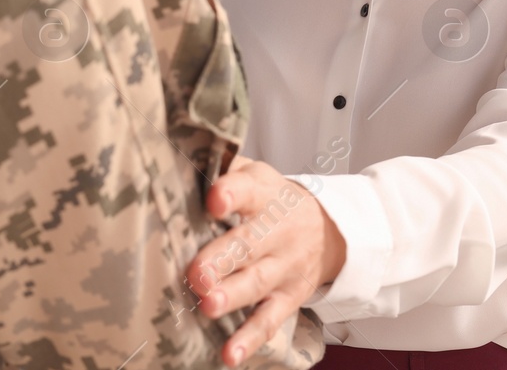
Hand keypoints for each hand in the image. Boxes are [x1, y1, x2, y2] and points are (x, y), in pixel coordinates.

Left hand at [186, 158, 346, 366]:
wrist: (329, 229)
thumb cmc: (272, 200)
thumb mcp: (256, 175)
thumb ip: (223, 168)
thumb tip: (177, 156)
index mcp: (263, 194)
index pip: (248, 188)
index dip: (232, 191)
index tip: (215, 198)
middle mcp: (275, 231)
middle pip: (248, 243)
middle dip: (222, 258)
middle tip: (197, 271)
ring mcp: (283, 267)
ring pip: (256, 283)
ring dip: (232, 296)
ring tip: (208, 305)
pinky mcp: (287, 298)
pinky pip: (269, 320)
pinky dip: (250, 339)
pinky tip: (229, 355)